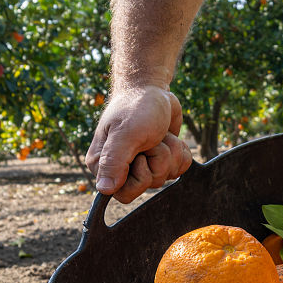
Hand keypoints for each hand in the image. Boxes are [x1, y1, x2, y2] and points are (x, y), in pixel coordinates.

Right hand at [85, 86, 192, 203]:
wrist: (152, 89)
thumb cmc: (135, 107)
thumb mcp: (126, 133)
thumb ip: (114, 162)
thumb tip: (104, 190)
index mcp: (103, 165)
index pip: (125, 194)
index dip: (140, 175)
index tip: (140, 153)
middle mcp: (120, 169)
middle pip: (150, 184)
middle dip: (159, 158)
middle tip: (151, 138)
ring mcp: (142, 164)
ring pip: (167, 176)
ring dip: (171, 151)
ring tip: (159, 133)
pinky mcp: (159, 159)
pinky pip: (179, 169)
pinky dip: (180, 151)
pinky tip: (169, 136)